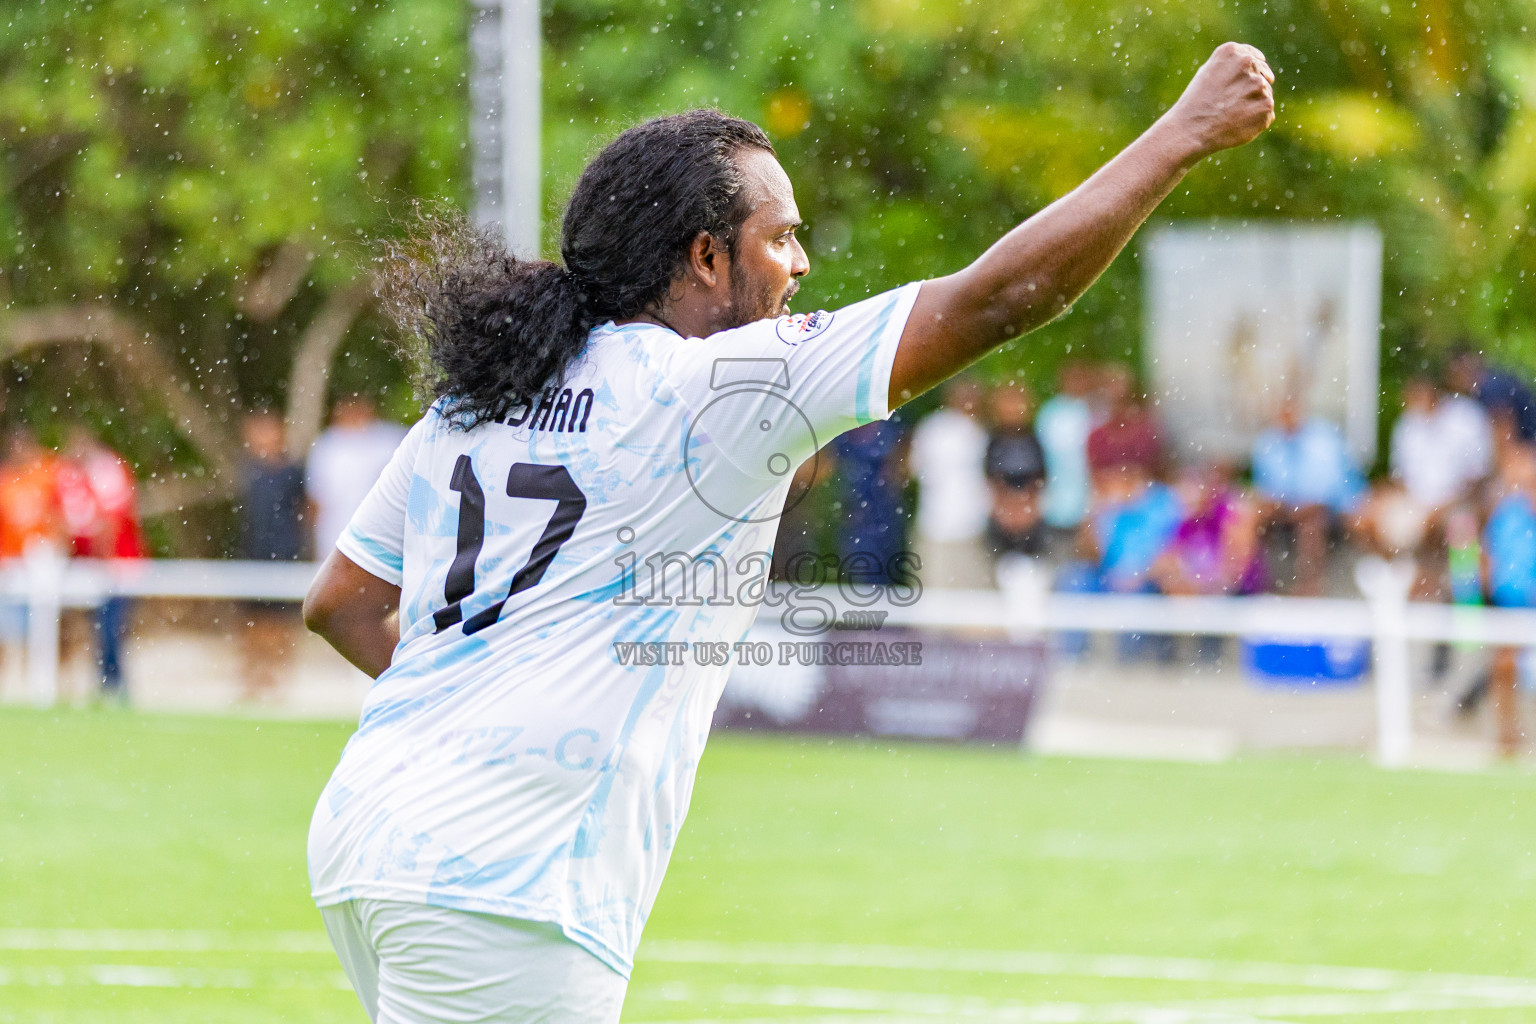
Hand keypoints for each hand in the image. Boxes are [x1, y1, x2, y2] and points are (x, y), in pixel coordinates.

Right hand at [1164, 42, 1275, 158]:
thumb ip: (1231, 67)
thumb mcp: (1207, 74)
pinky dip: (1256, 121)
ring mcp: (1259, 83)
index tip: (1242, 87)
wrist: (1190, 131)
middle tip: (1230, 105)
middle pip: (1263, 76)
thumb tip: (1256, 70)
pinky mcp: (1266, 105)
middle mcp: (1248, 62)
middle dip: (1252, 90)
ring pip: (1265, 95)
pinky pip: (1267, 113)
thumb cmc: (1195, 105)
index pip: (1255, 58)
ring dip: (1254, 105)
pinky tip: (1237, 124)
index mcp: (1231, 51)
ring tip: (1230, 116)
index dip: (1250, 73)